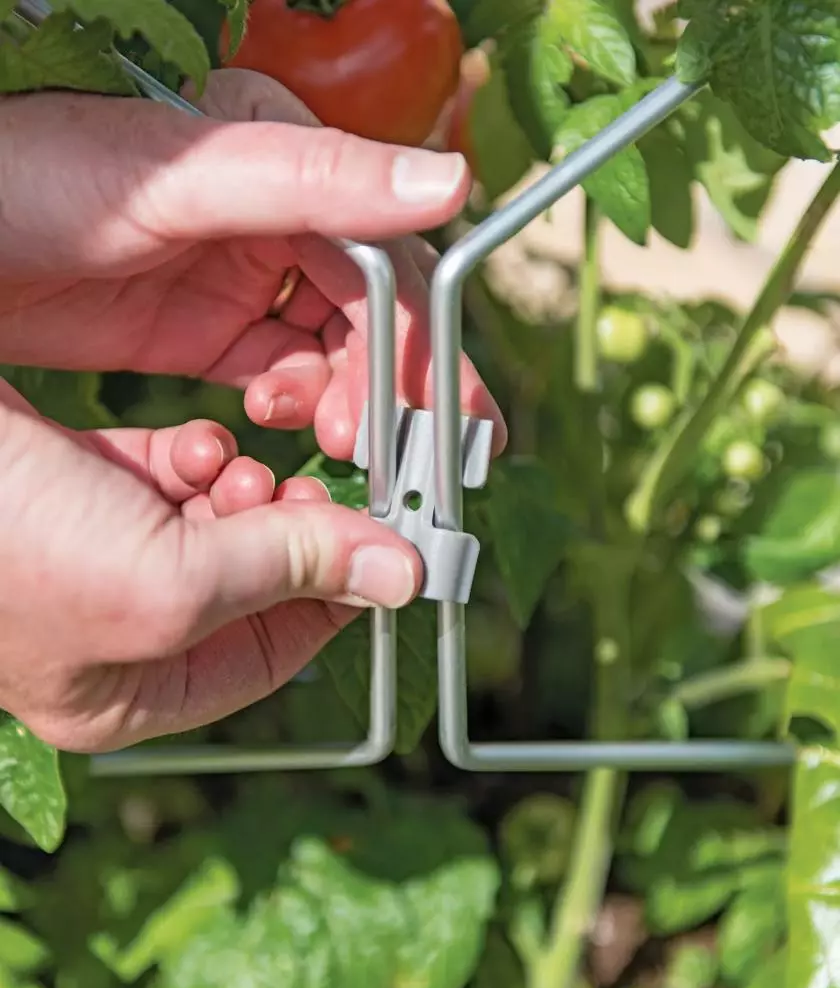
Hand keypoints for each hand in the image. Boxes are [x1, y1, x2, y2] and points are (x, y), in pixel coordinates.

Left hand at [0, 69, 505, 459]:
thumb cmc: (36, 177)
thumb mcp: (181, 174)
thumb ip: (313, 180)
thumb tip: (447, 184)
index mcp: (284, 164)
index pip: (383, 260)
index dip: (413, 338)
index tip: (431, 409)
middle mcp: (274, 219)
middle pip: (369, 314)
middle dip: (388, 383)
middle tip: (386, 446)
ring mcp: (238, 278)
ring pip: (330, 350)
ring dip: (345, 400)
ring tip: (334, 440)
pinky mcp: (203, 331)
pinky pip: (277, 374)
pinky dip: (295, 405)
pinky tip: (282, 424)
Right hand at [0, 379, 420, 751]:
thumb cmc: (5, 550)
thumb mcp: (167, 585)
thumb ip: (287, 572)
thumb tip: (397, 574)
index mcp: (131, 693)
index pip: (274, 657)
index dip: (337, 604)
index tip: (385, 553)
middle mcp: (116, 632)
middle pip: (249, 585)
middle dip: (287, 538)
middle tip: (315, 499)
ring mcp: (98, 556)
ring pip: (216, 524)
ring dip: (245, 491)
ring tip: (241, 473)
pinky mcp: (79, 485)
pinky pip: (169, 475)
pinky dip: (199, 456)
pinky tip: (198, 447)